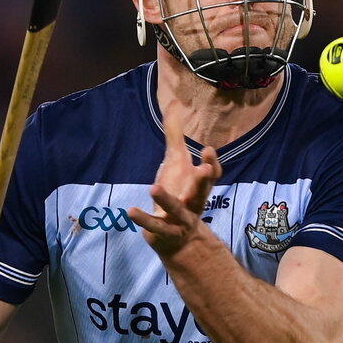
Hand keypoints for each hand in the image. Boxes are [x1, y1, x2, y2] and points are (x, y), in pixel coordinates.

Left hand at [128, 106, 221, 256]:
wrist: (177, 239)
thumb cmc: (178, 193)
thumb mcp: (176, 163)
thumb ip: (175, 135)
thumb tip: (174, 102)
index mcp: (199, 186)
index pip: (211, 175)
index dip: (211, 163)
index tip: (208, 150)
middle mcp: (194, 203)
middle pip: (202, 192)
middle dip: (203, 181)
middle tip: (203, 169)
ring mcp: (181, 220)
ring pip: (178, 210)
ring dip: (168, 200)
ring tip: (154, 187)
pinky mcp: (164, 233)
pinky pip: (154, 226)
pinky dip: (143, 219)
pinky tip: (130, 211)